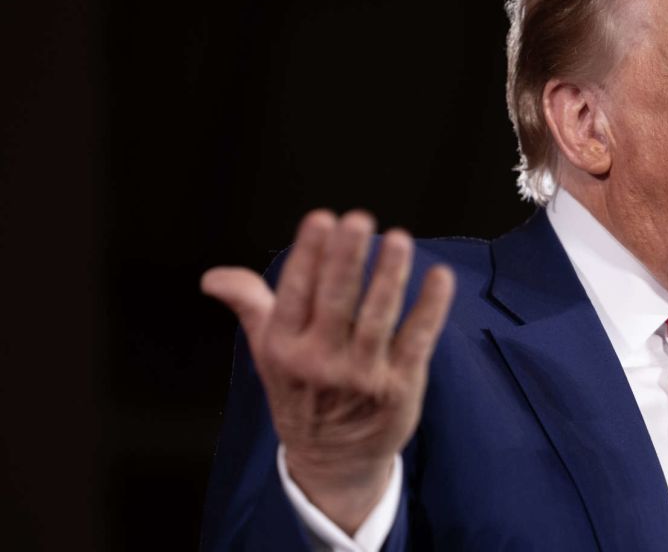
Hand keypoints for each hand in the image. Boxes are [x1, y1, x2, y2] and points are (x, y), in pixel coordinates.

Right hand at [201, 210, 453, 533]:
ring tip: (399, 240)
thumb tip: (213, 277)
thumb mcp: (268, 351)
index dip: (309, 255)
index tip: (321, 219)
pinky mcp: (400, 387)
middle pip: (336, 301)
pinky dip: (430, 308)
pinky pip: (418, 341)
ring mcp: (362, 376)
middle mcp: (320, 361)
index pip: (295, 294)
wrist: (332, 462)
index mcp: (284, 347)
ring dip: (389, 277)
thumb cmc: (301, 391)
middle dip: (346, 259)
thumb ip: (249, 305)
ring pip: (378, 318)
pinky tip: (440, 277)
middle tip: (358, 219)